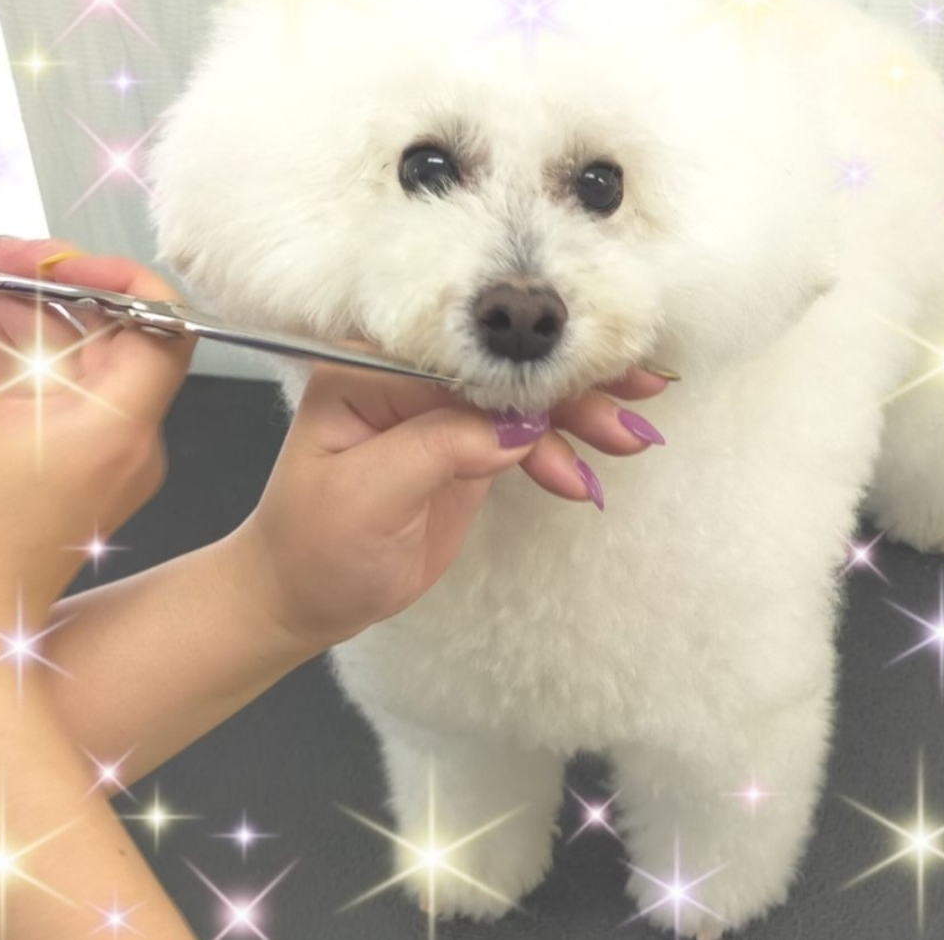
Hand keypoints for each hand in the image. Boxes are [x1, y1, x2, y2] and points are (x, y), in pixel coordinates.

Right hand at [0, 235, 193, 616]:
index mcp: (111, 430)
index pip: (164, 327)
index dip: (119, 277)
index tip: (60, 259)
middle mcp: (127, 445)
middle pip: (117, 337)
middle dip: (54, 289)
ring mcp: (107, 464)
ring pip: (87, 364)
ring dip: (35, 319)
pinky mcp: (79, 476)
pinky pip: (67, 400)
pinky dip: (31, 361)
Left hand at [230, 354, 669, 649]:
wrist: (306, 599)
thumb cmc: (315, 545)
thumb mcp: (369, 493)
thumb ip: (441, 448)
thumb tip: (518, 427)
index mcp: (371, 368)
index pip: (462, 345)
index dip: (528, 351)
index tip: (593, 358)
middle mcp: (409, 381)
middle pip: (502, 368)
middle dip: (569, 384)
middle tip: (637, 398)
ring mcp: (441, 416)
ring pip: (521, 403)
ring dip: (578, 419)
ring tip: (629, 440)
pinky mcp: (464, 452)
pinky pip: (522, 441)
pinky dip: (556, 456)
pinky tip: (581, 480)